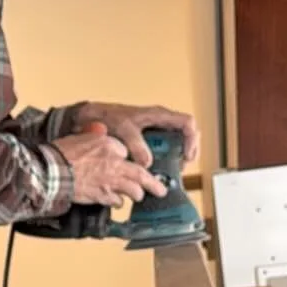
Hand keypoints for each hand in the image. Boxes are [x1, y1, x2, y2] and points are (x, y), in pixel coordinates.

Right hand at [55, 125, 167, 207]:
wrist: (52, 170)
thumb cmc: (62, 153)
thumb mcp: (81, 135)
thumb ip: (95, 134)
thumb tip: (101, 131)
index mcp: (110, 144)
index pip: (127, 151)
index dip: (129, 158)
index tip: (132, 162)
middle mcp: (114, 163)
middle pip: (140, 174)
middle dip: (153, 184)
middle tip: (161, 189)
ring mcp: (110, 181)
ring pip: (133, 191)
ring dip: (137, 194)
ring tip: (139, 196)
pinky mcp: (102, 196)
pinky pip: (117, 202)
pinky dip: (118, 203)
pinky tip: (118, 202)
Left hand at [72, 103, 200, 169]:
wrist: (94, 118)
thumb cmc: (110, 117)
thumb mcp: (124, 130)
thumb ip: (136, 146)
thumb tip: (147, 163)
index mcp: (159, 115)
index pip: (187, 123)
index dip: (192, 140)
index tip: (187, 156)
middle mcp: (161, 122)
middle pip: (186, 135)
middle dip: (187, 152)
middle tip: (181, 167)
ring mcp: (156, 131)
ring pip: (176, 144)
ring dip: (176, 158)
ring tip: (170, 171)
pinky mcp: (148, 140)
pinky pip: (163, 150)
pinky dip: (164, 161)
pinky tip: (157, 170)